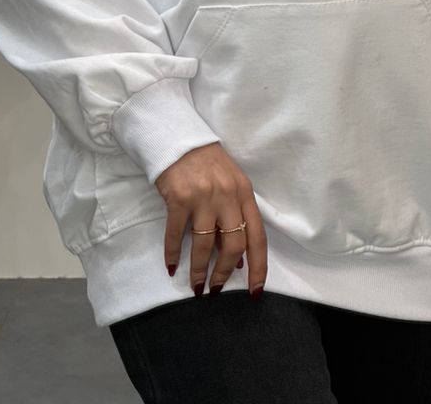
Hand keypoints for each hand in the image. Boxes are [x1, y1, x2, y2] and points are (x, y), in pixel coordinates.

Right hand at [155, 141, 266, 296]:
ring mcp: (203, 197)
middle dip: (224, 272)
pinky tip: (172, 266)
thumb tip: (237, 258)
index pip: (258, 236)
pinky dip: (172, 254)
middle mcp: (227, 196)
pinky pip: (175, 234)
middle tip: (216, 289)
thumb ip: (236, 216)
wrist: (179, 139)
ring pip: (205, 244)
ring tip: (196, 285)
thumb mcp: (230, 185)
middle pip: (233, 245)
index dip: (258, 266)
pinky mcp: (178, 198)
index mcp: (244, 193)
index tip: (255, 291)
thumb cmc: (208, 164)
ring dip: (199, 270)